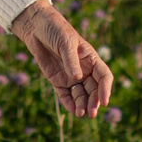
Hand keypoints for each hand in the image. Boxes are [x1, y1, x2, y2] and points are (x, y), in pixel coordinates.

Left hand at [11, 0, 113, 118]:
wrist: (36, 27)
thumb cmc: (55, 30)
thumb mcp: (65, 42)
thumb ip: (71, 60)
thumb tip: (77, 78)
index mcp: (91, 59)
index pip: (103, 76)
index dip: (105, 89)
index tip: (104, 101)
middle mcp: (84, 70)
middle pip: (93, 89)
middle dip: (94, 101)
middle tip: (92, 113)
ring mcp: (70, 76)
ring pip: (80, 95)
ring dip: (82, 105)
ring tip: (81, 114)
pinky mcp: (57, 80)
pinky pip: (65, 95)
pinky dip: (69, 104)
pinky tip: (73, 111)